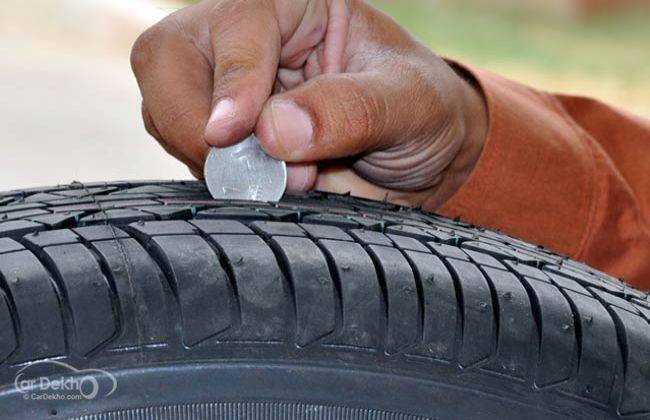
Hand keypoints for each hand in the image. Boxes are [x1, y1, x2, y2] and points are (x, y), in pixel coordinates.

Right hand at [131, 0, 487, 209]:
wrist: (418, 159)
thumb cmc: (422, 114)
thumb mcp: (412, 105)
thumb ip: (353, 111)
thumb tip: (273, 130)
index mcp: (297, 6)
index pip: (237, 22)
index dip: (232, 78)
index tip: (234, 133)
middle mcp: (249, 40)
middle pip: (166, 55)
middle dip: (191, 119)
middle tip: (247, 171)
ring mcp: (225, 88)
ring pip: (160, 107)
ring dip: (206, 157)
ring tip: (278, 182)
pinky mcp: (219, 136)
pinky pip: (179, 150)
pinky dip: (210, 177)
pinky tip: (261, 186)